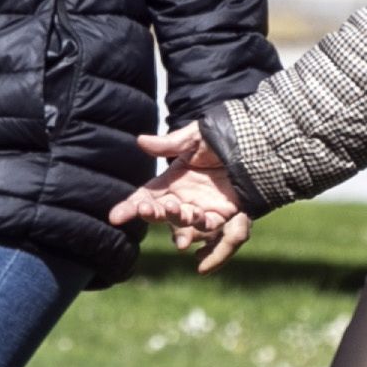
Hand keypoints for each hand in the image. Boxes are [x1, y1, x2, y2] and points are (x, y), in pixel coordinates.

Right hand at [109, 125, 256, 271]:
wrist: (252, 144)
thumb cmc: (219, 138)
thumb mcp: (192, 138)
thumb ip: (168, 144)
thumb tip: (140, 141)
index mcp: (171, 181)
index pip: (145, 196)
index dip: (129, 207)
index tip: (115, 216)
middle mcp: (183, 198)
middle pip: (160, 212)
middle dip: (151, 213)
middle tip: (146, 208)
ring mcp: (202, 208)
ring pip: (183, 222)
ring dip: (176, 219)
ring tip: (175, 209)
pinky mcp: (223, 214)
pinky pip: (210, 227)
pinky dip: (203, 228)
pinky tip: (198, 225)